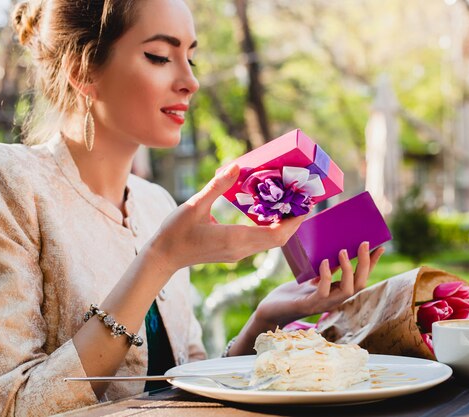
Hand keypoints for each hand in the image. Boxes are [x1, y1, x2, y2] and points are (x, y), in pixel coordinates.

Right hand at [145, 164, 304, 274]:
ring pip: (270, 242)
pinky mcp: (234, 253)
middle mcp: (241, 249)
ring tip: (289, 203)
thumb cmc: (175, 232)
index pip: (276, 234)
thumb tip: (236, 165)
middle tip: (302, 199)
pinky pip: (260, 242)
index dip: (294, 221)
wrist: (163, 258)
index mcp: (235, 238)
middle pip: (278, 239)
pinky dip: (270, 228)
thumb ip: (218, 185)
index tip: (306, 204)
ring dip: (283, 225)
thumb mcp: (195, 204)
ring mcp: (238, 254)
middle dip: (293, 221)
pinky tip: (268, 212)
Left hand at [255, 243, 384, 326]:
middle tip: (364, 243)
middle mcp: (335, 299)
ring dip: (348, 270)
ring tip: (344, 251)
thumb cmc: (293, 292)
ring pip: (347, 290)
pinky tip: (324, 263)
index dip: (372, 264)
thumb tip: (338, 247)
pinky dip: (326, 276)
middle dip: (365, 264)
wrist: (273, 308)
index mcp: (338, 291)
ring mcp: (324, 303)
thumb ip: (326, 268)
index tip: (380, 247)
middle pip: (360, 284)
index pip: (361, 278)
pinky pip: (323, 291)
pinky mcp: (309, 304)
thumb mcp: (313, 276)